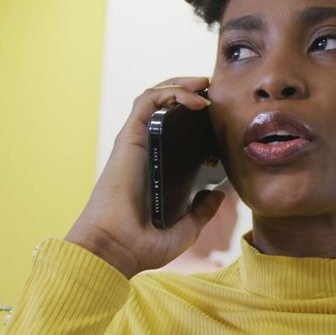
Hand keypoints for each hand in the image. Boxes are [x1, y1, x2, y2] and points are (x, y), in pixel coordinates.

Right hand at [65, 77, 225, 277]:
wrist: (117, 250)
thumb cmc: (144, 244)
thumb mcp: (186, 228)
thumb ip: (201, 210)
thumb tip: (218, 194)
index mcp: (155, 167)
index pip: (172, 129)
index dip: (193, 115)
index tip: (218, 115)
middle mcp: (144, 150)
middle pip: (163, 106)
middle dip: (189, 91)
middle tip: (214, 91)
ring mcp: (135, 142)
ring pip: (154, 96)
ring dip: (181, 84)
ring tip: (206, 85)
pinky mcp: (129, 138)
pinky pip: (148, 102)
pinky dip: (172, 93)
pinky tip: (196, 100)